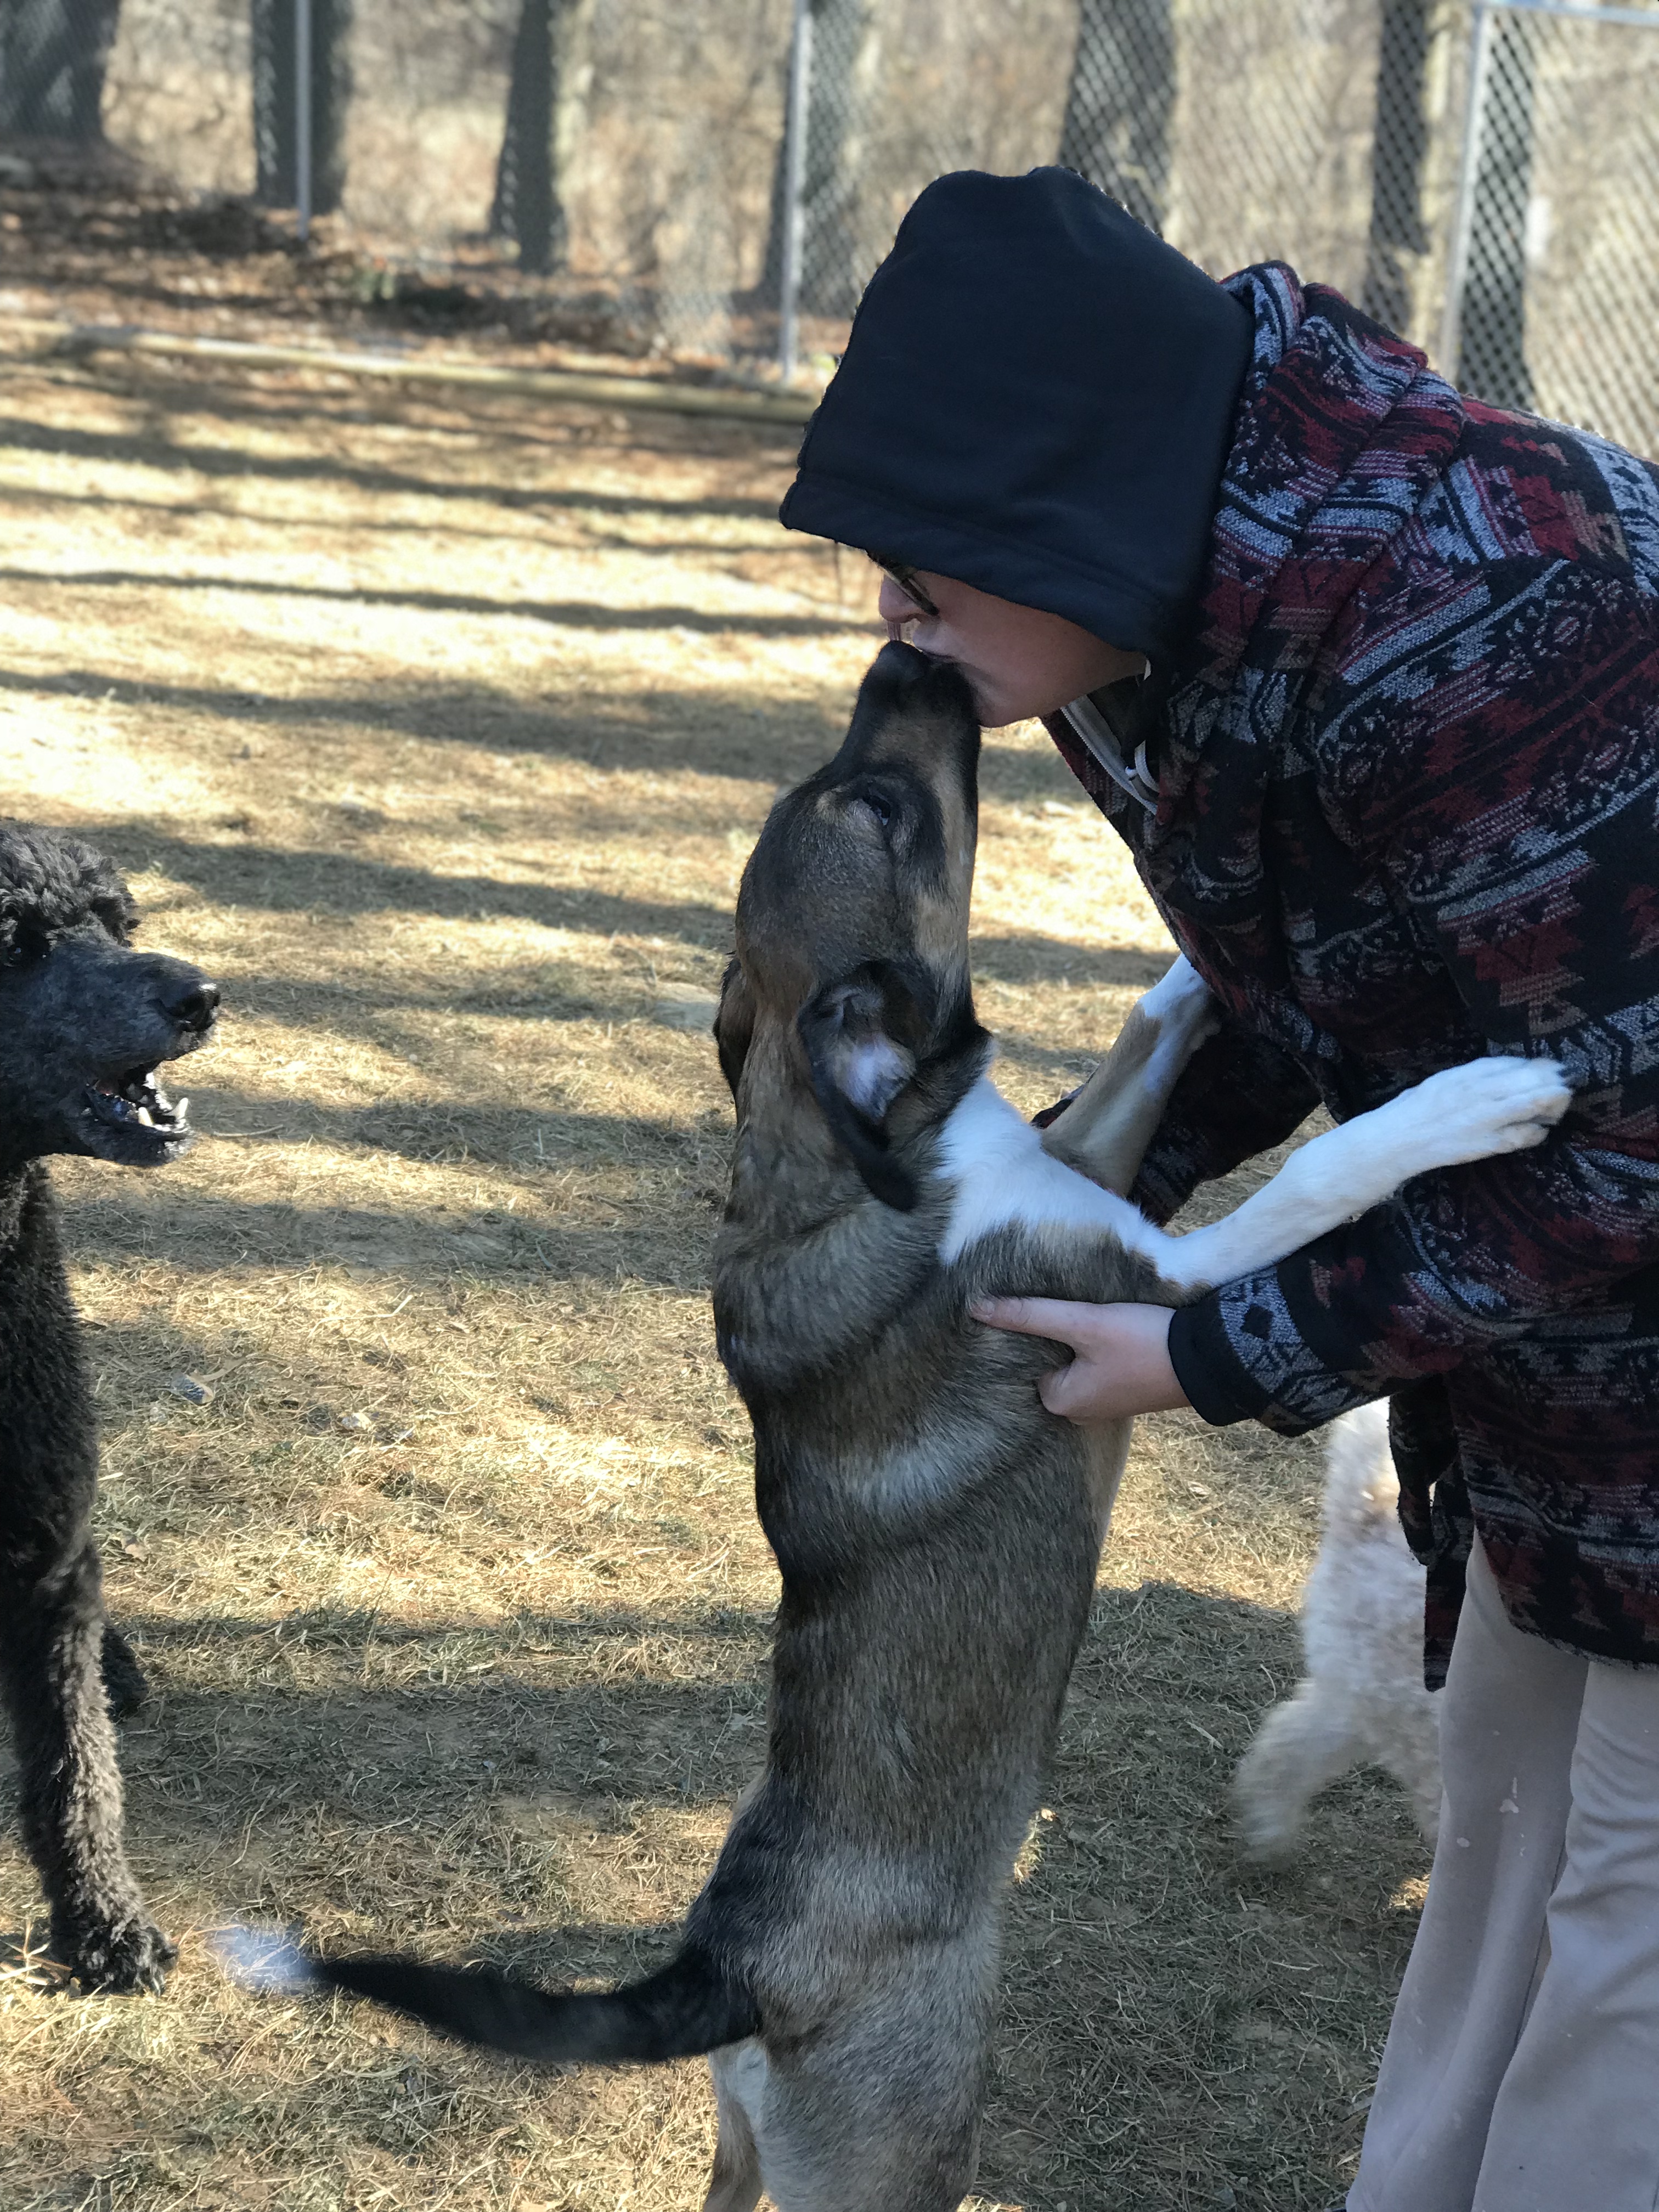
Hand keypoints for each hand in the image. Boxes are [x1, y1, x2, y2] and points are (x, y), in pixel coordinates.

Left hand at [971, 1299, 1188, 1423]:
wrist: (1208, 1358)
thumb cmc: (1141, 1343)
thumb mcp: (1082, 1323)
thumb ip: (1030, 1315)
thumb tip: (976, 1308)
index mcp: (1061, 1402)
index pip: (1023, 1363)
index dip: (1028, 1333)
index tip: (1037, 1307)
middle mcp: (1079, 1412)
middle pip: (1048, 1364)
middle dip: (1051, 1339)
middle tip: (1059, 1305)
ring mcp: (1105, 1403)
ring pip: (1073, 1364)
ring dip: (1075, 1341)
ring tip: (1081, 1312)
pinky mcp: (1126, 1389)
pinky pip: (1096, 1367)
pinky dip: (1095, 1349)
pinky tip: (1104, 1327)